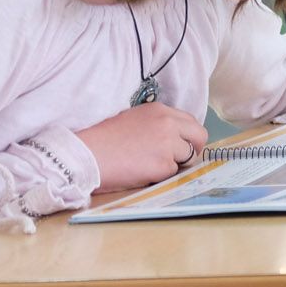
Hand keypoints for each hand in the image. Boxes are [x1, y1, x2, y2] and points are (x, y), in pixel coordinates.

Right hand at [75, 103, 208, 192]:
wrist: (86, 155)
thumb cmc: (103, 139)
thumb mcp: (134, 119)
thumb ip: (157, 124)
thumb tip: (174, 136)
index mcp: (160, 110)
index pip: (190, 122)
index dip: (188, 136)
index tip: (184, 145)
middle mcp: (168, 124)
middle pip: (199, 136)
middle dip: (194, 149)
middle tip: (182, 160)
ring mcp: (168, 145)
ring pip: (187, 157)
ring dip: (174, 163)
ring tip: (150, 165)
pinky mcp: (163, 165)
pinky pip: (172, 173)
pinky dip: (160, 176)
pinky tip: (142, 173)